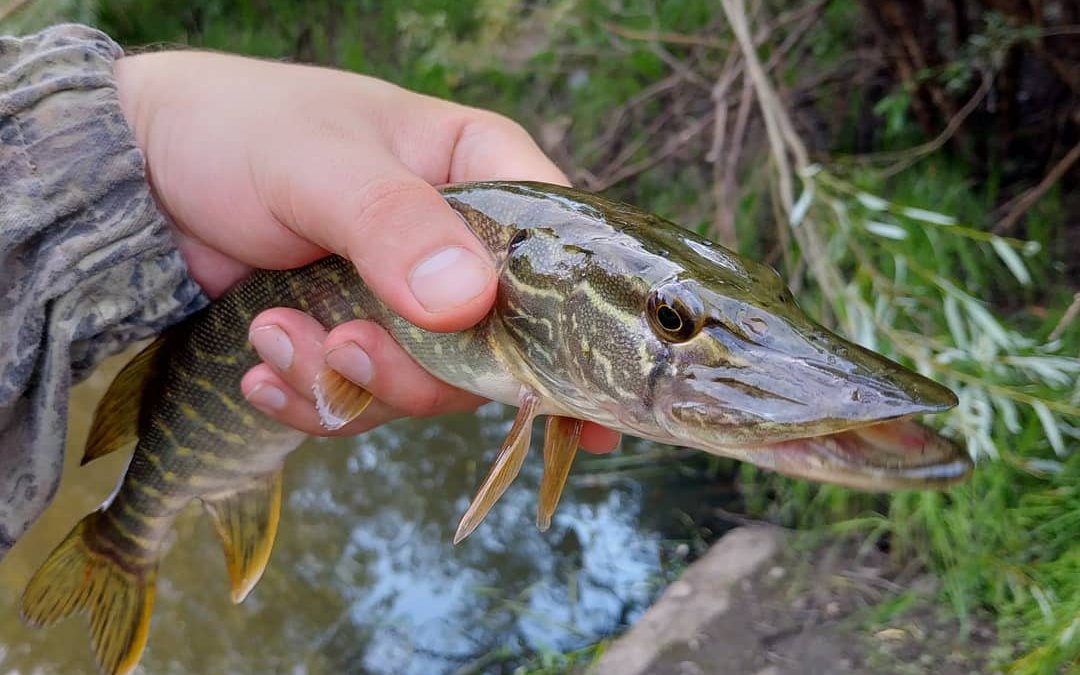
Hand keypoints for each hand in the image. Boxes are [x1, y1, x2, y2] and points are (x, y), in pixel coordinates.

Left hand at [114, 51, 619, 452]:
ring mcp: (412, 301)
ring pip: (430, 386)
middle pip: (496, 345)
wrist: (142, 175)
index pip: (557, 254)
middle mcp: (460, 244)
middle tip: (343, 346)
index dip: (573, 330)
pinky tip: (262, 374)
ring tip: (272, 336)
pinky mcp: (361, 340)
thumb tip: (467, 303)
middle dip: (417, 368)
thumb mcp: (316, 164)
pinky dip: (315, 401)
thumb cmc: (238, 132)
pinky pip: (367, 402)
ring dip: (349, 382)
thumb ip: (392, 224)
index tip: (578, 409)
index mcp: (478, 171)